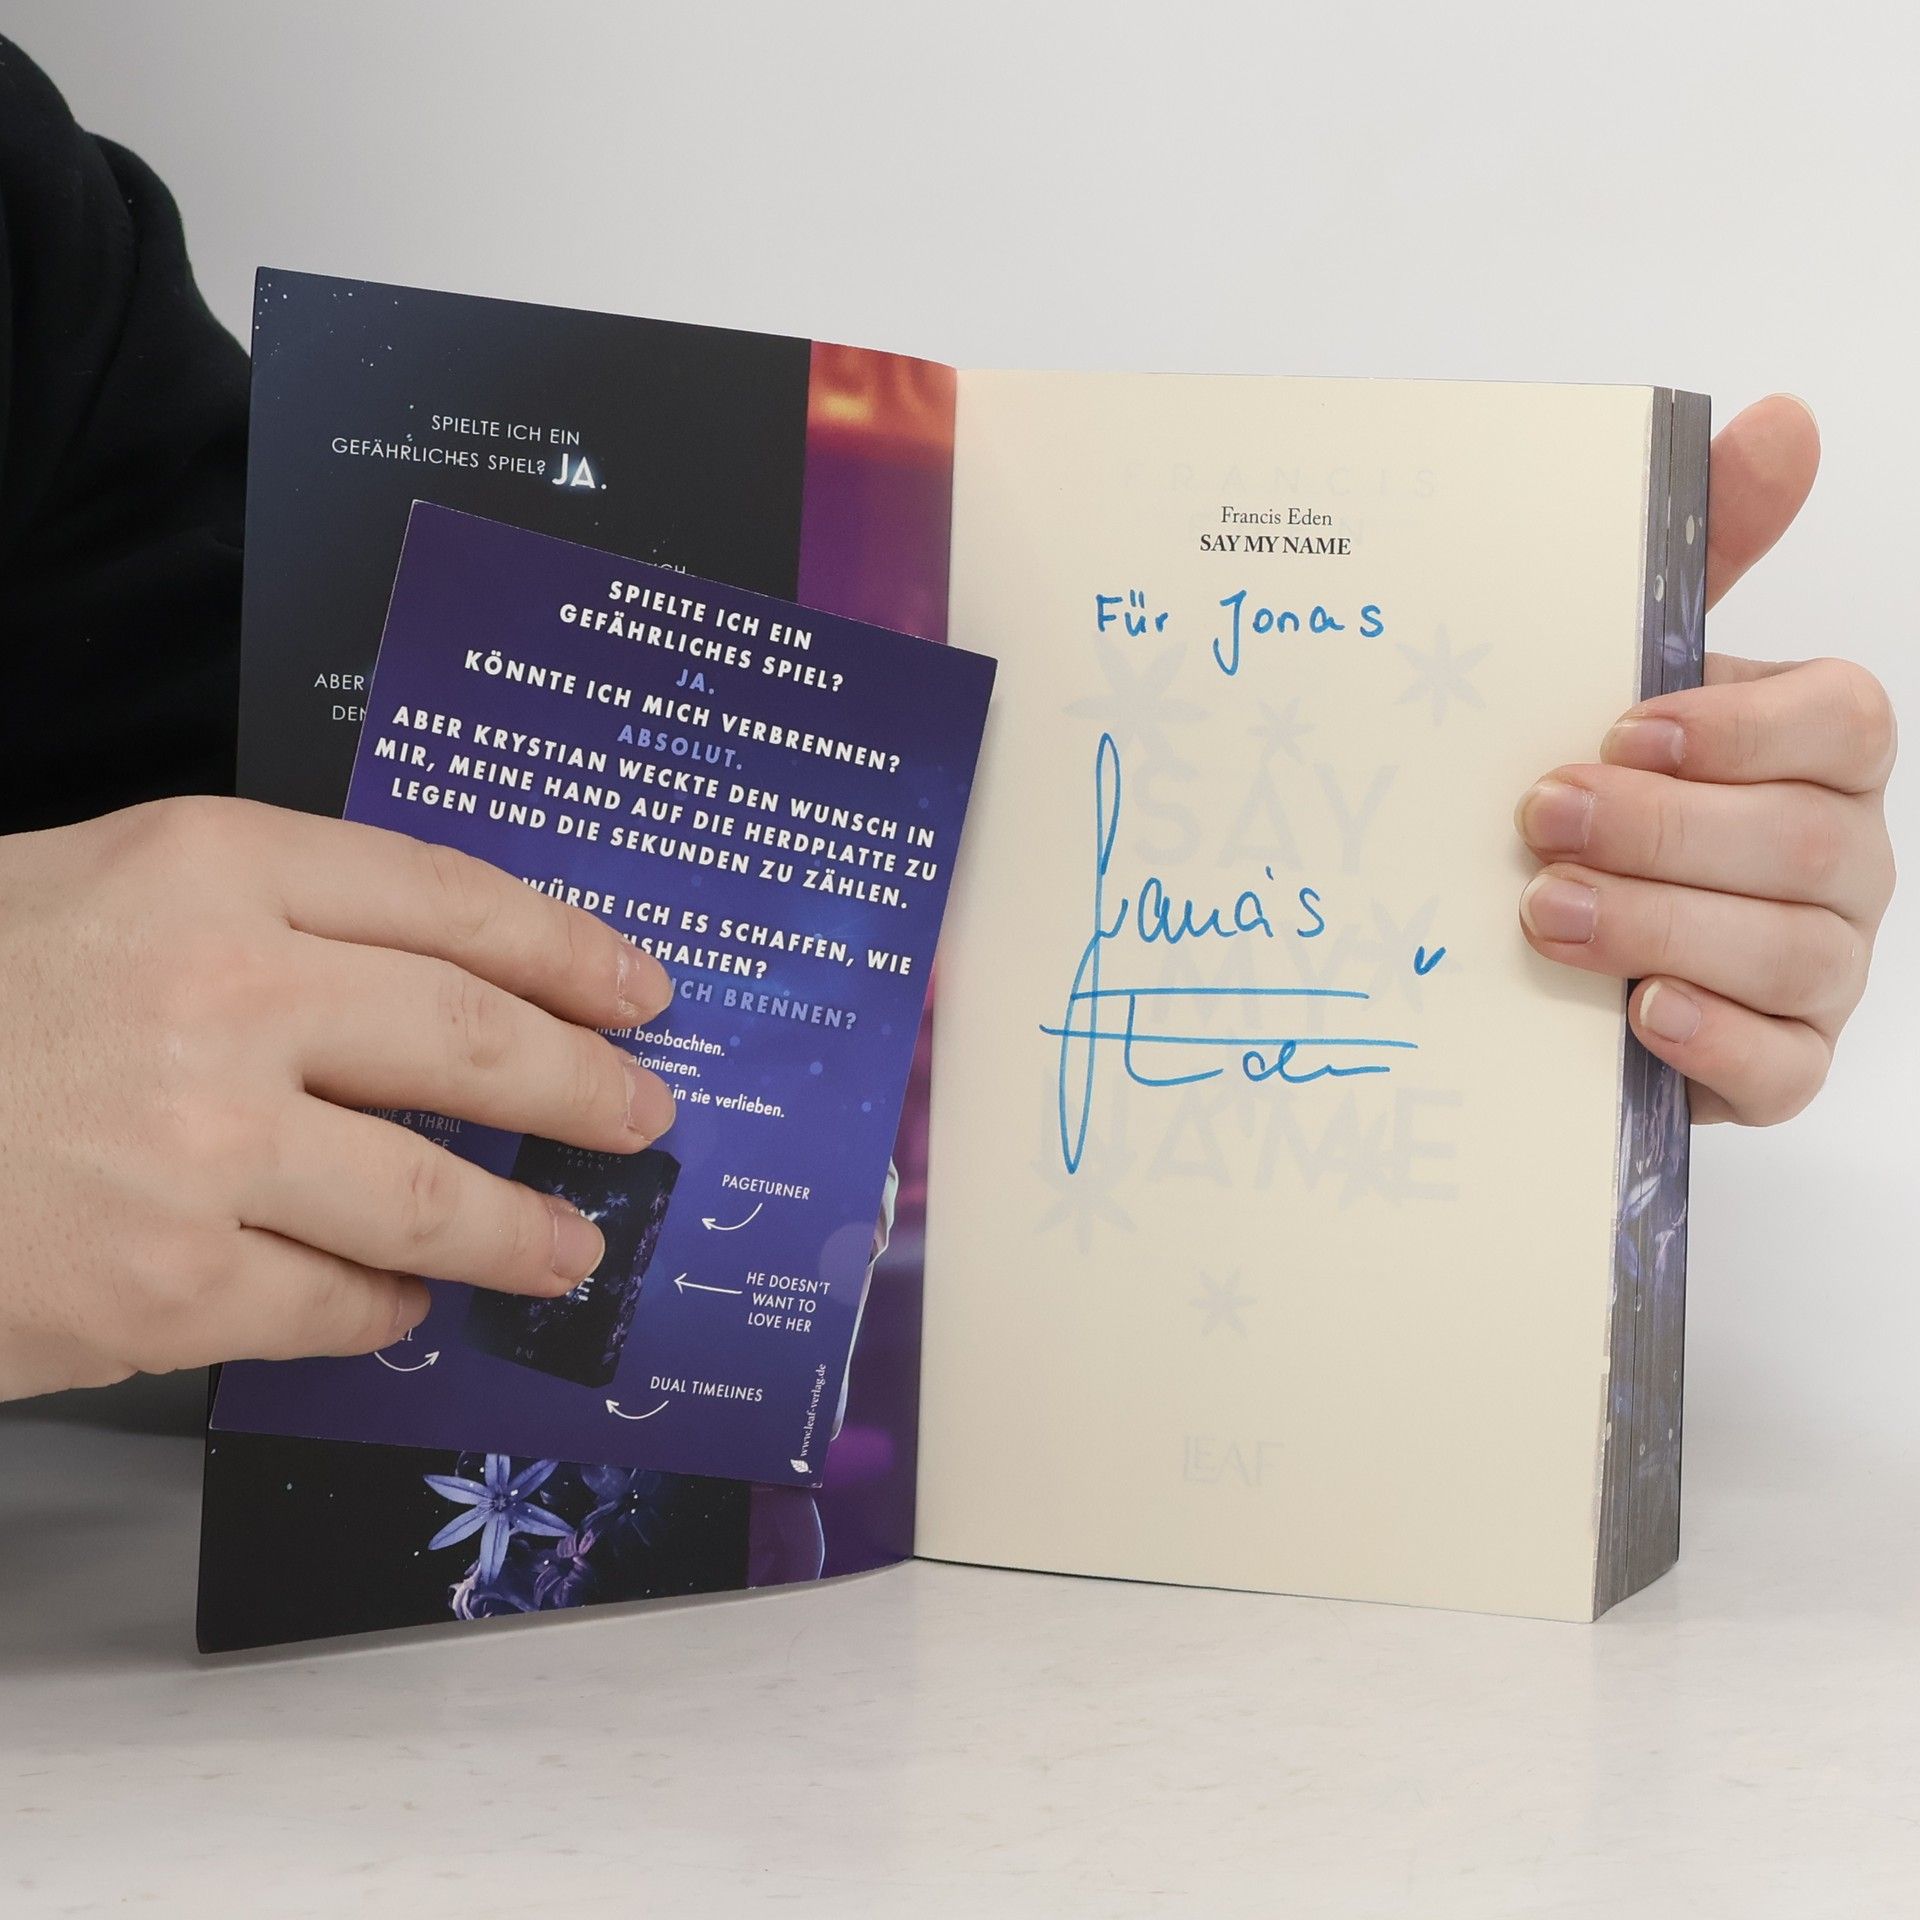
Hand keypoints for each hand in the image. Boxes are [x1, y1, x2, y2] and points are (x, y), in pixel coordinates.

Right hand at [0, 799, 676, 1399]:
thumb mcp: (90, 893)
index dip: (569, 949)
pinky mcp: (161, 1292)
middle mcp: (223, 994)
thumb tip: (433, 999)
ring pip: (434, 1197)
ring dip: (524, 1231)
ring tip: (573, 1248)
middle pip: (476, 1042)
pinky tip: (407, 1303)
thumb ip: (256, 923)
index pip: (449, 897)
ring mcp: (199, 1150)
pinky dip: (389, 1309)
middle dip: (587, 1090)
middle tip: (645, 1118)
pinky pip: (337, 1306)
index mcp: (205, 865)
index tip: (642, 991)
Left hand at [1515, 394, 1895, 1123]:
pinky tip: (1636, 1019)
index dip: (1740, 726)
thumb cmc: (1604, 788)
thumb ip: (1701, 553)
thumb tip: (1783, 420)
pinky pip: (1785, 1070)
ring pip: (1794, 953)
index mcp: (1816, 751)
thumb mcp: (1628, 669)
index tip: (1621, 728)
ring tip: (1546, 915)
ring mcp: (1821, 967)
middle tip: (1542, 822)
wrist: (1548, 934)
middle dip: (1669, 832)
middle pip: (1811, 842)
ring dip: (1662, 927)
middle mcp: (1841, 856)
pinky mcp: (1780, 1063)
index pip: (1843, 721)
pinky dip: (1712, 1043)